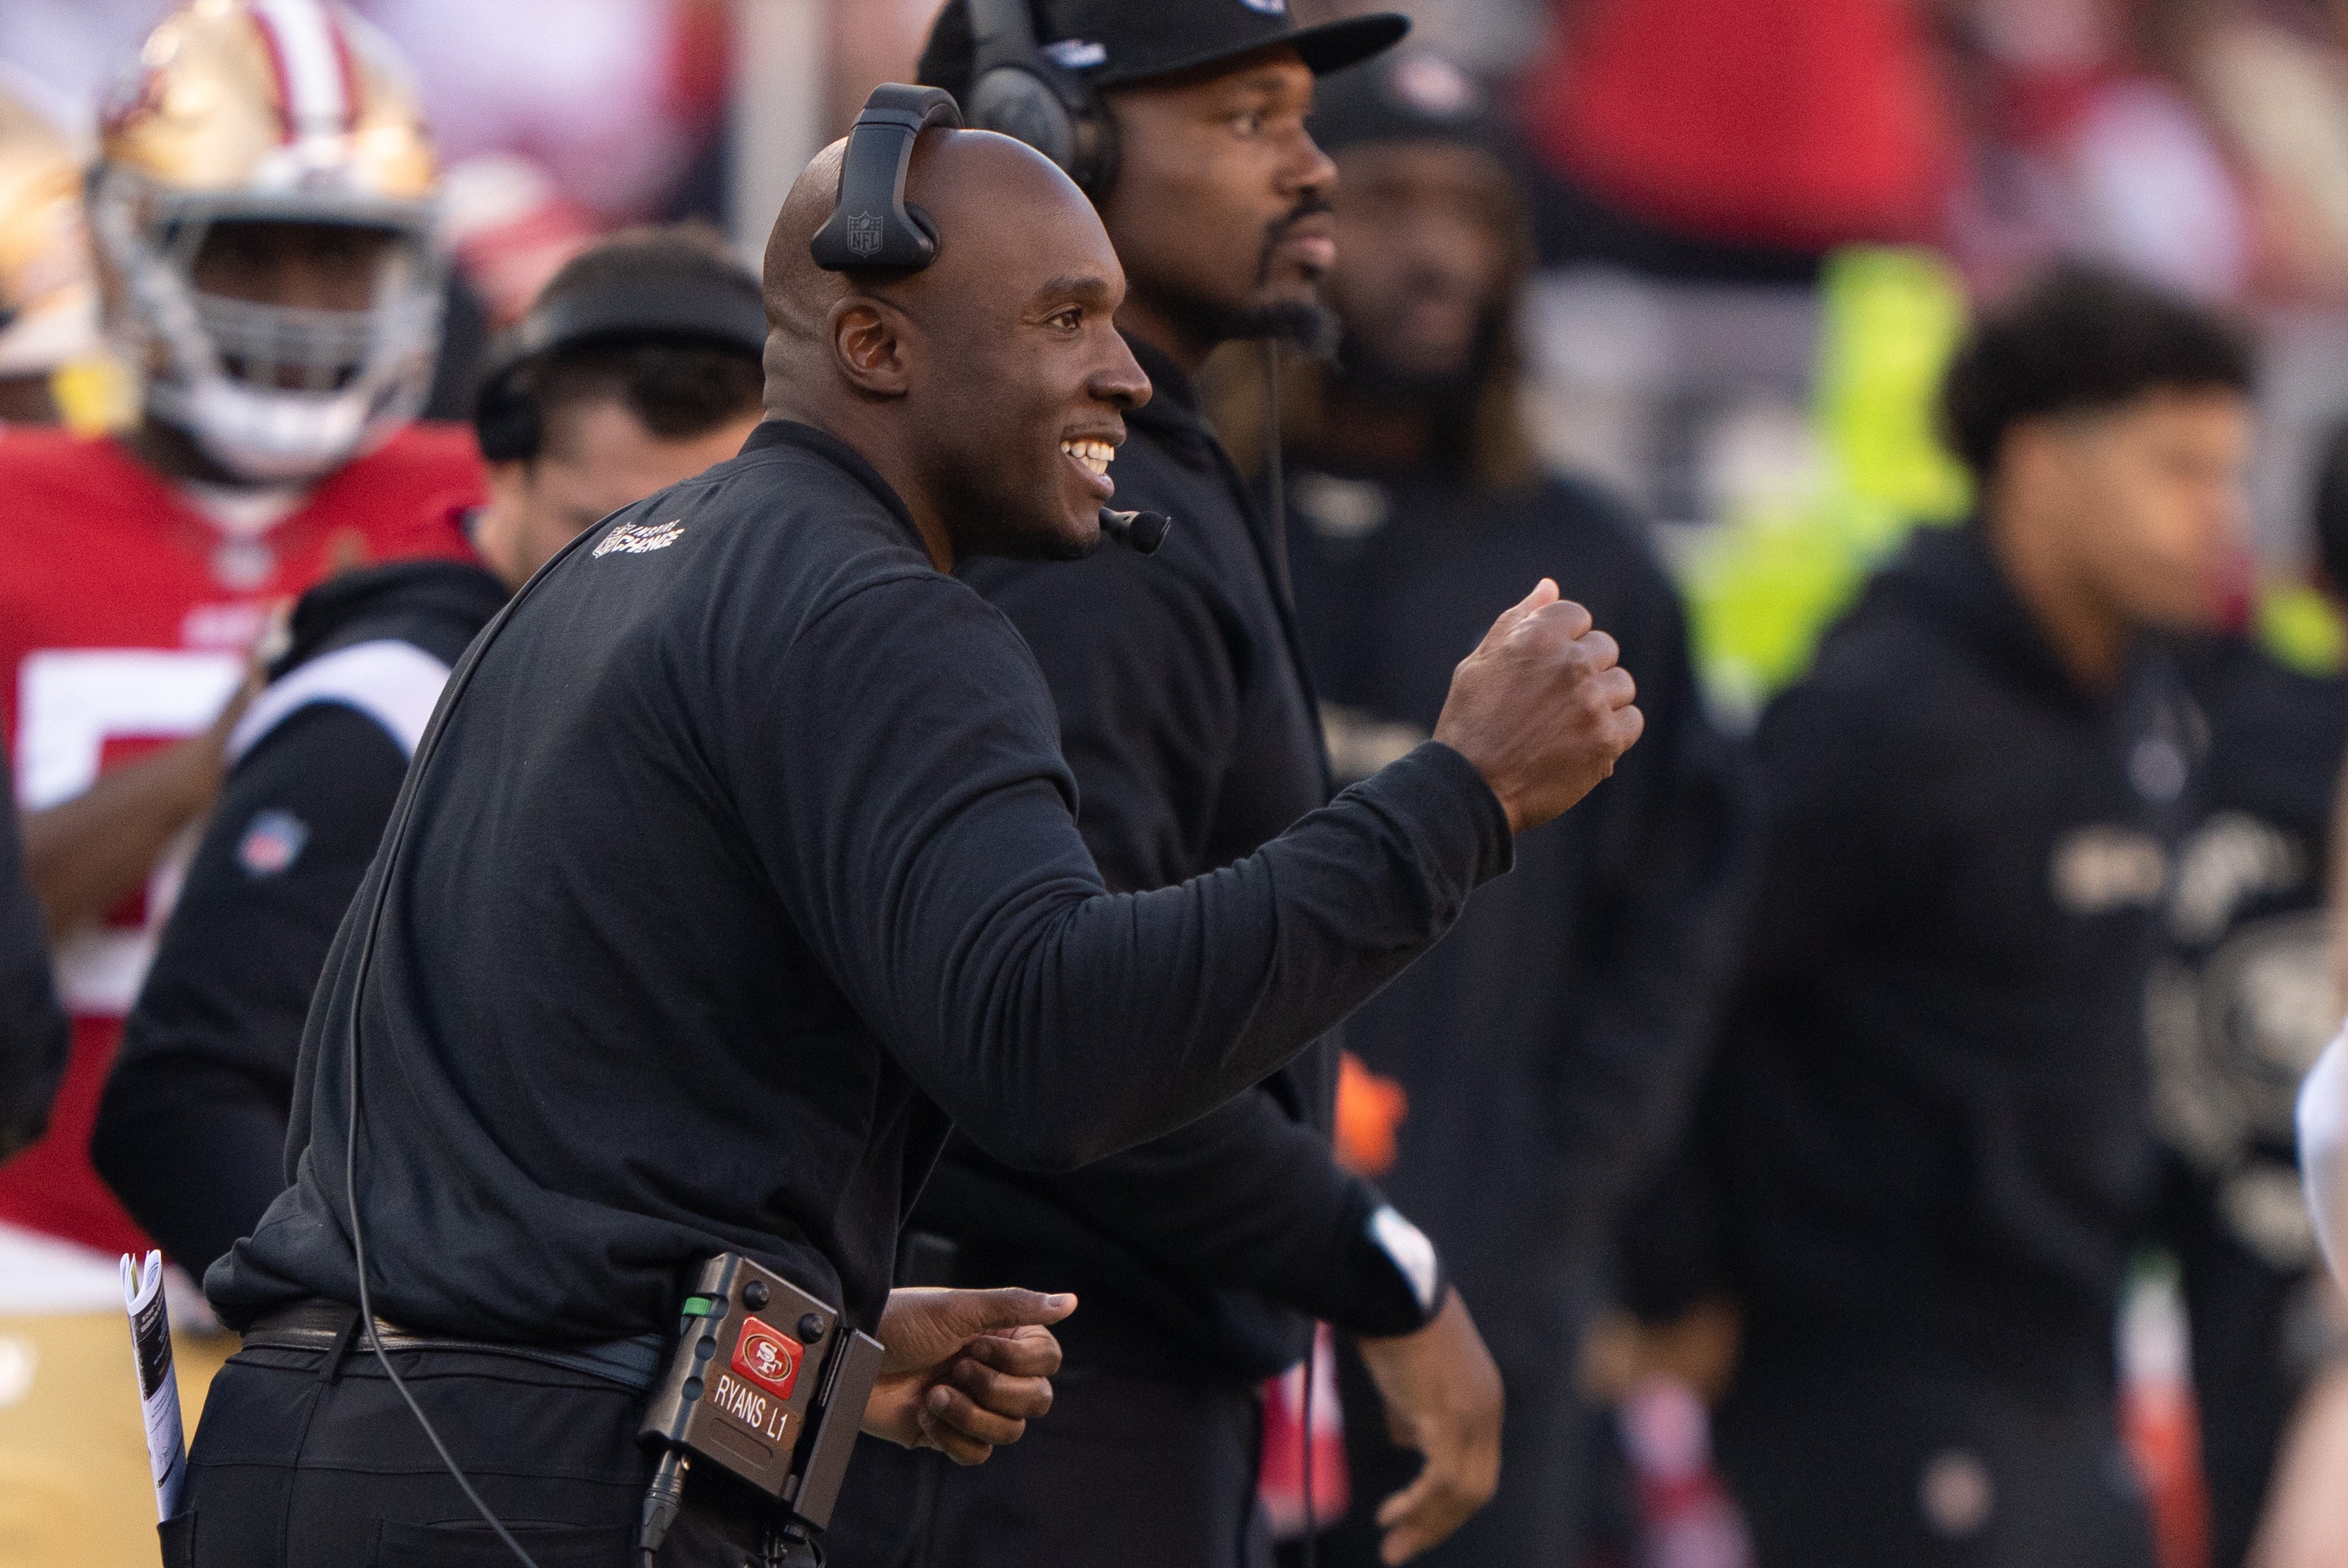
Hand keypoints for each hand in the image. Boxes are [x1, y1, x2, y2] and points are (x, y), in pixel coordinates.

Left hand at [860, 1286, 1075, 1463]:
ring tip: (934, 1394)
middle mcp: (992, 1370)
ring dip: (969, 1415)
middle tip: (955, 1370)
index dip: (1018, 1363)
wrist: (848, 1355)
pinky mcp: (946, 1434)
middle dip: (995, 1391)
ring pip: (1008, 1432)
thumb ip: (1017, 1306)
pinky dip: (950, 1437)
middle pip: (1036, 1401)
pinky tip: (923, 1414)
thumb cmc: (899, 1321)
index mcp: (1001, 1336)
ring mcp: (970, 1404)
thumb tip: (1071, 1302)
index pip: (1048, 1362)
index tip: (978, 1346)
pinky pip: (975, 1454)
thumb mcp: (959, 1307)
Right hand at [1355, 1288, 1502, 1563]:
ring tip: (1394, 1548)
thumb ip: (1411, 1411)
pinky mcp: (1450, 1416)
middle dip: (1439, 1524)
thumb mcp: (1407, 1377)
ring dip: (1427, 1525)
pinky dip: (1418, 1505)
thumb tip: (1408, 1441)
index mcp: (1483, 1399)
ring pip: (1464, 1492)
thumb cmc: (1392, 1323)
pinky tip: (1391, 1517)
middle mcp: (1487, 1411)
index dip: (1448, 1501)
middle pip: (1477, 1488)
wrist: (1391, 1291)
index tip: (1414, 1521)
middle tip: (1403, 1549)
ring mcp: (1473, 1415)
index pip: (1476, 1467)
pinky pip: (1442, 1480)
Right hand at [1432, 579, 1642, 833]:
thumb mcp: (1481, 662)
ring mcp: (1592, 702)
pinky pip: (1631, 720)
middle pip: (1604, 649)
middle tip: (1551, 703)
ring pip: (1621, 684)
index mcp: (1537, 636)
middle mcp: (1570, 664)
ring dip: (1601, 701)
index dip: (1561, 643)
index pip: (1578, 617)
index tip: (1542, 672)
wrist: (1472, 788)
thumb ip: (1518, 620)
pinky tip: (1581, 744)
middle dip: (1583, 671)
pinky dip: (1612, 732)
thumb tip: (1550, 586)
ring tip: (1565, 725)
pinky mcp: (1607, 739)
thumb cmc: (1470, 723)